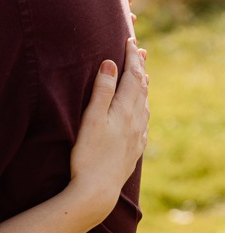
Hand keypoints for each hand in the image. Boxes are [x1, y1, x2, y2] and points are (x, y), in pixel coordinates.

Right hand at [68, 39, 148, 221]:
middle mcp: (135, 121)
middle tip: (140, 51)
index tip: (131, 40)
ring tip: (143, 75)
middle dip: (140, 67)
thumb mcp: (91, 118)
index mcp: (124, 110)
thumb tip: (111, 63)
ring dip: (143, 86)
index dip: (131, 57)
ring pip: (144, 104)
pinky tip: (142, 111)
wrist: (97, 191)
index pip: (132, 76)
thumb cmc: (88, 154)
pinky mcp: (134, 150)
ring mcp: (137, 136)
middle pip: (141, 88)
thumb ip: (102, 90)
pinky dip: (143, 108)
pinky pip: (144, 122)